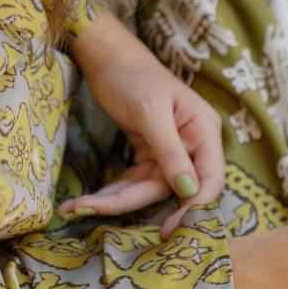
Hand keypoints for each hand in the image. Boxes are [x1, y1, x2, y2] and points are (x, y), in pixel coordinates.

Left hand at [59, 12, 224, 237]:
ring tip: (78, 206)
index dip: (194, 207)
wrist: (108, 59)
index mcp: (204, 132)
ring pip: (149, 188)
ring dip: (114, 199)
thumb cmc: (134, 77)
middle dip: (132, 201)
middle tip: (92, 212)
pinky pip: (136, 181)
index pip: (210, 179)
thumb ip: (171, 152)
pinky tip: (88, 199)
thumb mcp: (150, 112)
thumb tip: (187, 191)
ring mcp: (171, 151)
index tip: (171, 229)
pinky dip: (114, 190)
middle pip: (172, 188)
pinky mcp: (150, 153)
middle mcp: (192, 145)